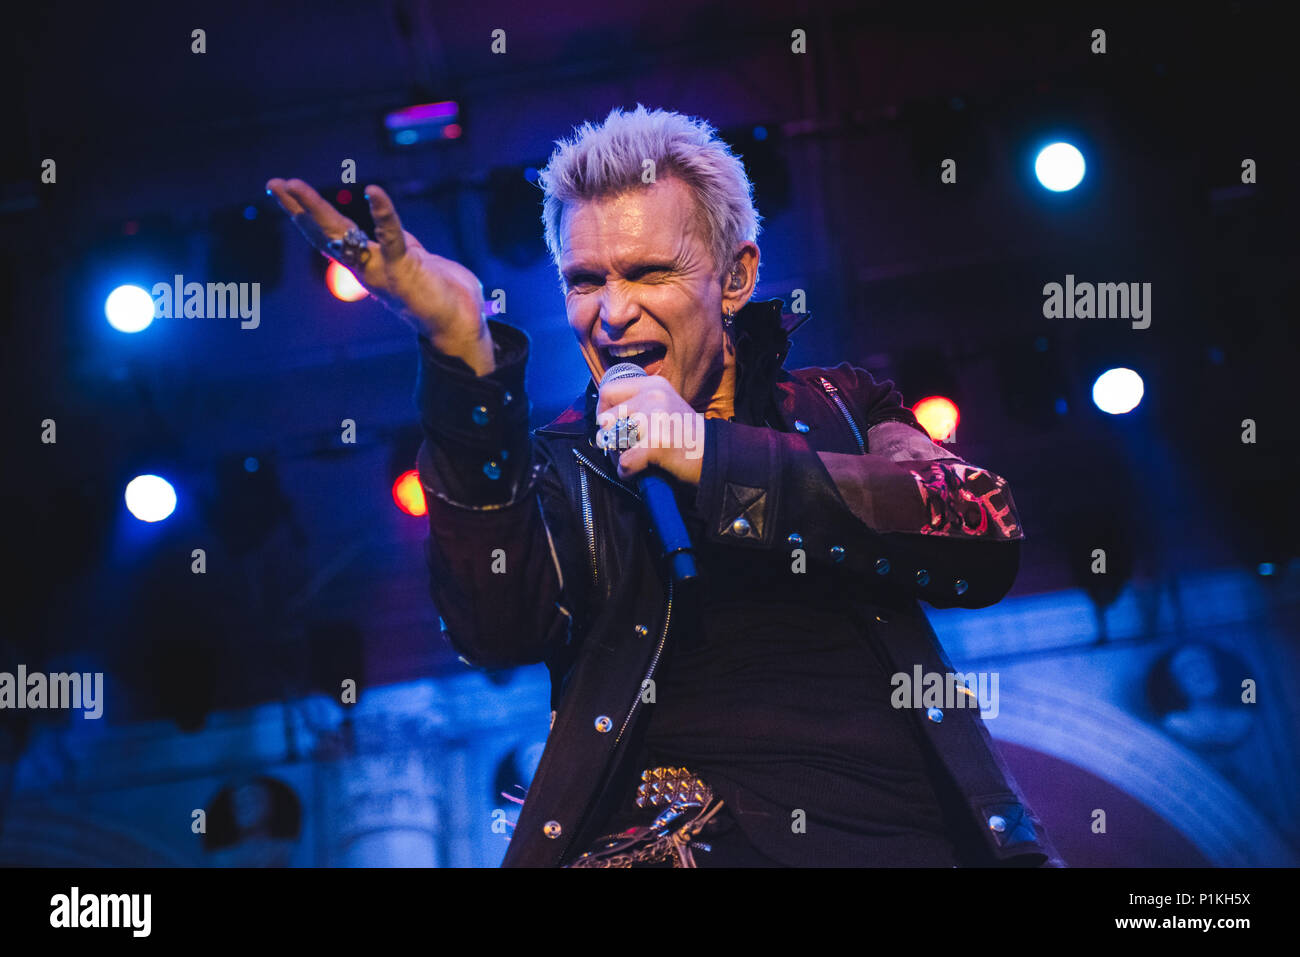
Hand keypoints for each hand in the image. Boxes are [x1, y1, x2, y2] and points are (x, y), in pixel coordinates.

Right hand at [265, 178, 492, 371]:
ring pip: (342, 236)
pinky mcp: (405, 270)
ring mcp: (382, 270)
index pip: (329, 235)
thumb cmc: (441, 293)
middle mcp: (367, 268)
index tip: (283, 189)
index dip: (306, 213)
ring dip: (315, 209)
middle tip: (273, 183)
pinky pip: (391, 237)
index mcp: (367, 264)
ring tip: (294, 185)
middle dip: (298, 208)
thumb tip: (388, 227)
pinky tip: (373, 190)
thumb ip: (397, 242)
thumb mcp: (413, 257)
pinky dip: (383, 213)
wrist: (460, 325)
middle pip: (325, 233)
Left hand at [597, 375, 706, 485]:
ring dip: (617, 455)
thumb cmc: (685, 434)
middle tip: (620, 447)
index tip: (610, 425)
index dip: (602, 411)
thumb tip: (604, 417)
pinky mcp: (656, 443)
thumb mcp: (664, 405)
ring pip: (612, 440)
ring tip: (632, 459)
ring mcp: (654, 419)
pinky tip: (640, 471)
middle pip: (606, 417)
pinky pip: (624, 463)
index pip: (608, 390)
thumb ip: (638, 403)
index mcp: (653, 385)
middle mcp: (653, 396)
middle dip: (607, 436)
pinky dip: (628, 472)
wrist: (715, 454)